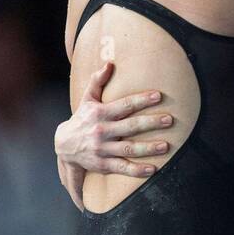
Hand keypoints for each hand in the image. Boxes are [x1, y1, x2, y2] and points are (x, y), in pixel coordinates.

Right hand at [54, 62, 173, 206]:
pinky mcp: (103, 165)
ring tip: (166, 146)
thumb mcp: (88, 99)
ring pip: (128, 149)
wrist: (63, 145)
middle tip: (169, 120)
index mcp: (100, 113)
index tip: (158, 96)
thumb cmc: (82, 118)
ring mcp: (102, 149)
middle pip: (130, 127)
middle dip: (150, 123)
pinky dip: (136, 170)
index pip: (124, 105)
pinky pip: (122, 167)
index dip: (141, 100)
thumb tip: (109, 64)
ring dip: (148, 148)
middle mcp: (102, 131)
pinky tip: (152, 169)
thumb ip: (97, 81)